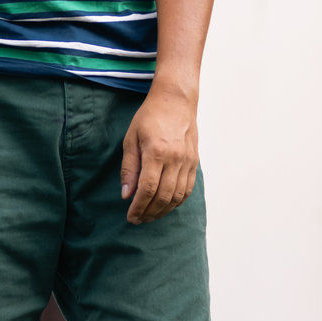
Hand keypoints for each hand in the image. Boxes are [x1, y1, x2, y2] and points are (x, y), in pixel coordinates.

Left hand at [121, 83, 198, 224]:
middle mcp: (176, 158)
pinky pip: (188, 188)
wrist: (176, 100)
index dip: (139, 207)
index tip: (131, 217)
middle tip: (138, 220)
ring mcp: (188, 160)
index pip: (148, 189)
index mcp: (157, 152)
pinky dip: (177, 201)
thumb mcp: (131, 139)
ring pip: (178, 196)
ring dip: (163, 210)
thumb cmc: (149, 117)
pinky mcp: (194, 161)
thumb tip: (126, 195)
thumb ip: (129, 168)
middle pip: (164, 196)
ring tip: (150, 216)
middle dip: (149, 212)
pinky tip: (166, 206)